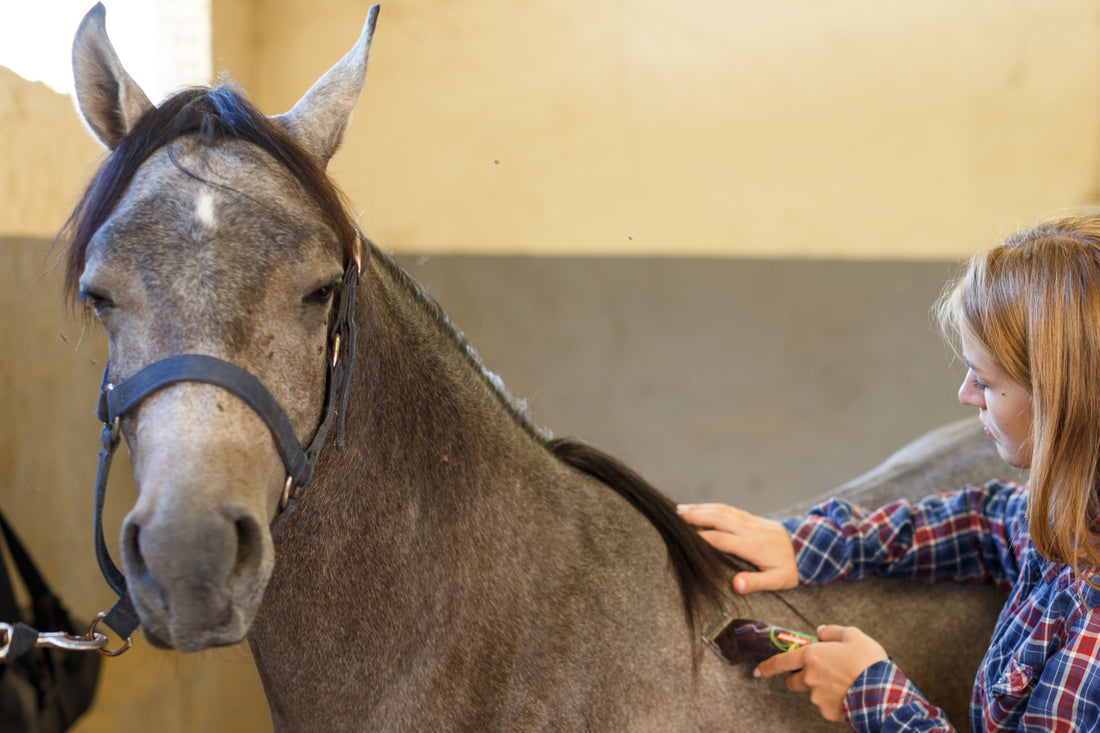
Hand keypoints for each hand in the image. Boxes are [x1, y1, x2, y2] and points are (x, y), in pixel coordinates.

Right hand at [677, 503, 797, 592]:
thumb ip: (757, 582)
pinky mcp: (751, 518)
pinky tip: (700, 508)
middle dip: (695, 516)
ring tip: (679, 509)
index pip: (721, 539)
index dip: (700, 538)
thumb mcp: (779, 580)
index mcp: (753, 545)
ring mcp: (750, 521)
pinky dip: (711, 507)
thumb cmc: (792, 567)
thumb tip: (736, 585)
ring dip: (700, 508)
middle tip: (674, 517)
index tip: (682, 539)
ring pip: (721, 510)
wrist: (810, 546)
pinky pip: (728, 508)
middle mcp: (749, 529)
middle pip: (718, 518)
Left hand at [755, 625, 888, 722]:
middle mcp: (809, 677)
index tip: (757, 671)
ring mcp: (817, 697)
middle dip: (800, 678)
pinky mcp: (828, 711)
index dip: (767, 666)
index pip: (781, 662)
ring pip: (813, 693)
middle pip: (794, 681)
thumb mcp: (853, 635)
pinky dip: (834, 701)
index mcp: (811, 656)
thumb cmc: (868, 661)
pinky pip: (826, 705)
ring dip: (822, 689)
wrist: (883, 692)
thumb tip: (820, 632)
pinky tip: (850, 694)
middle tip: (820, 673)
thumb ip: (832, 631)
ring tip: (845, 682)